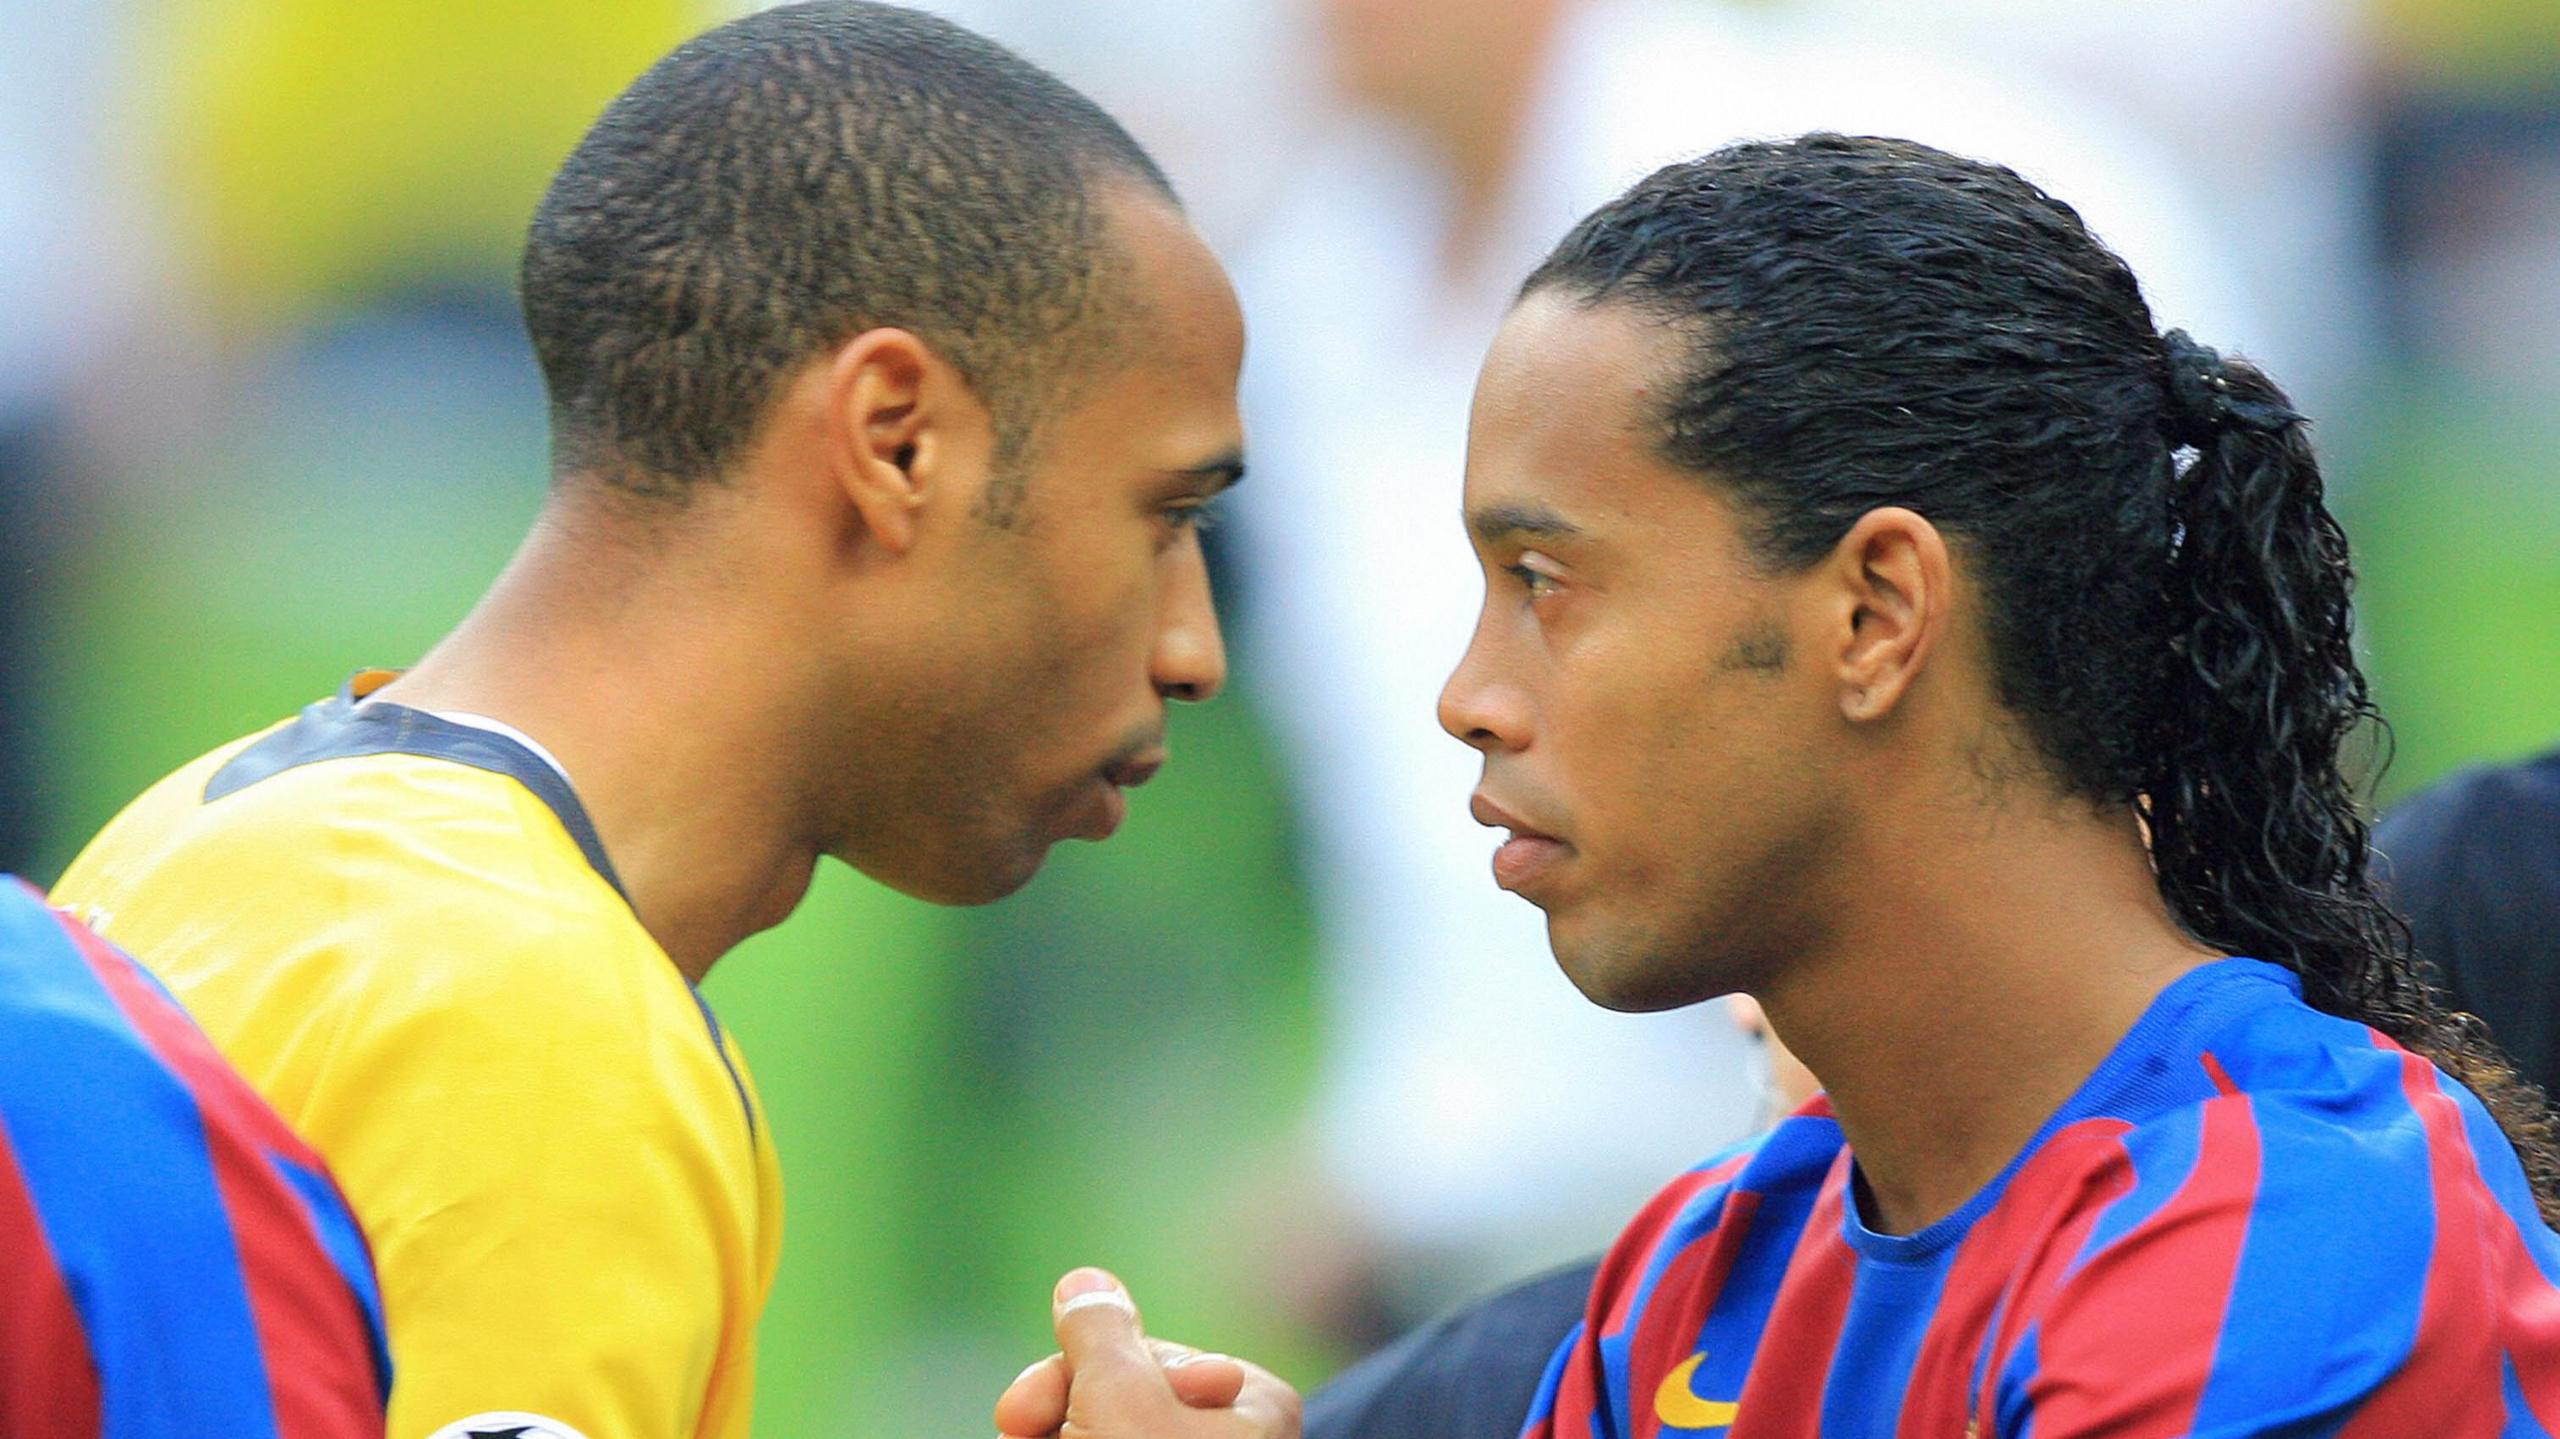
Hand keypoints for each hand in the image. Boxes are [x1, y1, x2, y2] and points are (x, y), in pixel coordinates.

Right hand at [993, 1268, 1301, 1438]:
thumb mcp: (1120, 1400)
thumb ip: (1100, 1333)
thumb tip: (1087, 1280)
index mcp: (1253, 1403)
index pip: (1143, 1355)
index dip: (1072, 1375)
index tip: (1020, 1413)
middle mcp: (1232, 1437)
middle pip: (1119, 1396)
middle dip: (1060, 1409)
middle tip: (1018, 1428)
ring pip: (1101, 1427)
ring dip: (1057, 1433)